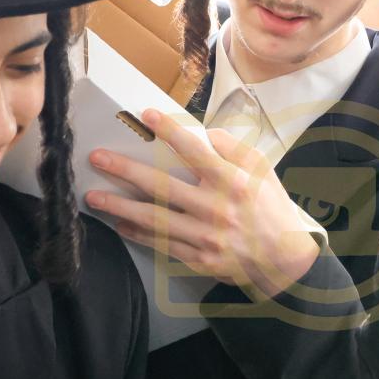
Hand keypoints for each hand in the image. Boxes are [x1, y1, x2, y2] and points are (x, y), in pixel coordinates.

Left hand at [85, 108, 320, 297]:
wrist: (284, 261)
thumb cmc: (271, 210)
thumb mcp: (262, 172)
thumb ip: (234, 149)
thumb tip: (205, 135)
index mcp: (231, 181)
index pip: (193, 150)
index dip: (167, 130)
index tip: (144, 116)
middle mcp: (214, 207)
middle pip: (160, 186)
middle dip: (125, 170)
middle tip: (97, 158)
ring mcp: (204, 236)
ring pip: (153, 219)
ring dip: (120, 207)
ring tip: (94, 197)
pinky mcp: (198, 258)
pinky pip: (161, 243)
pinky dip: (138, 234)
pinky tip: (120, 224)